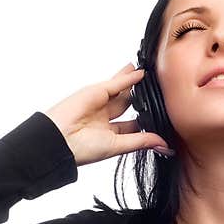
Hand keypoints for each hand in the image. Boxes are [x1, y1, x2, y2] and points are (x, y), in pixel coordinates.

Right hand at [42, 62, 172, 166]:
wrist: (59, 140)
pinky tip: (141, 73)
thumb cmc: (82, 149)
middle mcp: (104, 118)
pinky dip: (129, 78)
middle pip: (128, 104)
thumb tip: (164, 145)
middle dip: (141, 97)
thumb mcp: (118, 146)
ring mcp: (99, 103)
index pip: (133, 125)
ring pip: (122, 90)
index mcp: (109, 134)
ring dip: (135, 82)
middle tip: (157, 90)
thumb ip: (141, 141)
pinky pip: (116, 84)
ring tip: (150, 74)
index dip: (147, 119)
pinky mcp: (95, 91)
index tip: (164, 114)